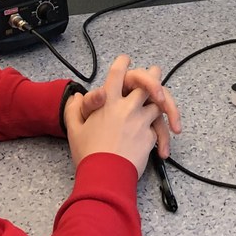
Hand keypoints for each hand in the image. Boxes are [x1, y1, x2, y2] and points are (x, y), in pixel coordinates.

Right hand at [65, 55, 161, 177]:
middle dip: (152, 77)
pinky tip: (157, 139)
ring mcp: (141, 120)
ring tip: (163, 102)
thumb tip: (76, 98)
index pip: (117, 72)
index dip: (123, 63)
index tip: (126, 60)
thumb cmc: (89, 153)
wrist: (106, 176)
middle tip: (155, 72)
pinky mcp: (150, 136)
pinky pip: (157, 128)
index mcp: (107, 102)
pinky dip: (158, 132)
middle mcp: (127, 107)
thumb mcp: (74, 130)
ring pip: (157, 105)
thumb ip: (73, 110)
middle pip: (146, 83)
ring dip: (160, 104)